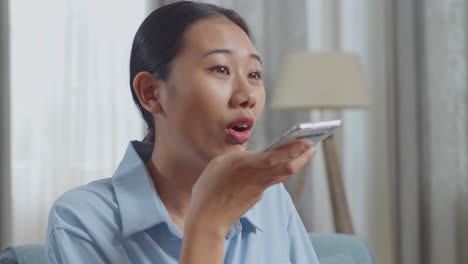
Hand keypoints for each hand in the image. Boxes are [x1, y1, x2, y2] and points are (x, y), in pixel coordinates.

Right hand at [186, 139, 315, 236]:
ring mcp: (259, 189)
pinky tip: (275, 166)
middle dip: (303, 157)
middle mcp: (256, 177)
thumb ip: (237, 156)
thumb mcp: (218, 163)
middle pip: (287, 168)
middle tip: (312, 146)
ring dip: (294, 163)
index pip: (274, 157)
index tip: (306, 141)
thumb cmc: (208, 187)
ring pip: (281, 175)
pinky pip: (269, 182)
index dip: (292, 149)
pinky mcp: (256, 197)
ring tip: (302, 153)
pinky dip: (275, 172)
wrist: (208, 218)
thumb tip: (248, 154)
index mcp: (244, 164)